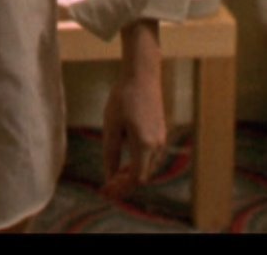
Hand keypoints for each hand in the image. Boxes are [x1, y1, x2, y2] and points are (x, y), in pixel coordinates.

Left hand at [100, 20, 165, 199]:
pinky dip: (138, 164)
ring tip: (112, 177)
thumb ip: (111, 153)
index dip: (120, 188)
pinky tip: (124, 163)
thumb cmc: (123, 97)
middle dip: (124, 185)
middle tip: (105, 188)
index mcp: (145, 144)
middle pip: (143, 176)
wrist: (142, 75)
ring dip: (131, 175)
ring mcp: (161, 139)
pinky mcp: (160, 133)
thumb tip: (109, 176)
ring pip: (147, 168)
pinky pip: (150, 157)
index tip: (104, 191)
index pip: (135, 179)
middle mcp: (157, 145)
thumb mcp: (111, 126)